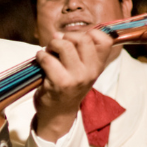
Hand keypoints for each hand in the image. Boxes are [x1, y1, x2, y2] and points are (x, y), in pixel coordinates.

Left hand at [32, 28, 114, 142]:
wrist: (59, 113)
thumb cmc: (68, 86)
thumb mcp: (82, 70)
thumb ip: (78, 51)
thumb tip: (60, 34)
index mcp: (98, 66)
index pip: (105, 40)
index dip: (90, 33)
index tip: (77, 40)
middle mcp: (90, 71)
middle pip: (83, 38)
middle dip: (66, 37)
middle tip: (58, 46)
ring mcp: (76, 77)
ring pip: (65, 45)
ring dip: (52, 45)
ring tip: (49, 52)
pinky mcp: (60, 82)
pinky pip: (48, 58)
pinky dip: (41, 56)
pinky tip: (41, 61)